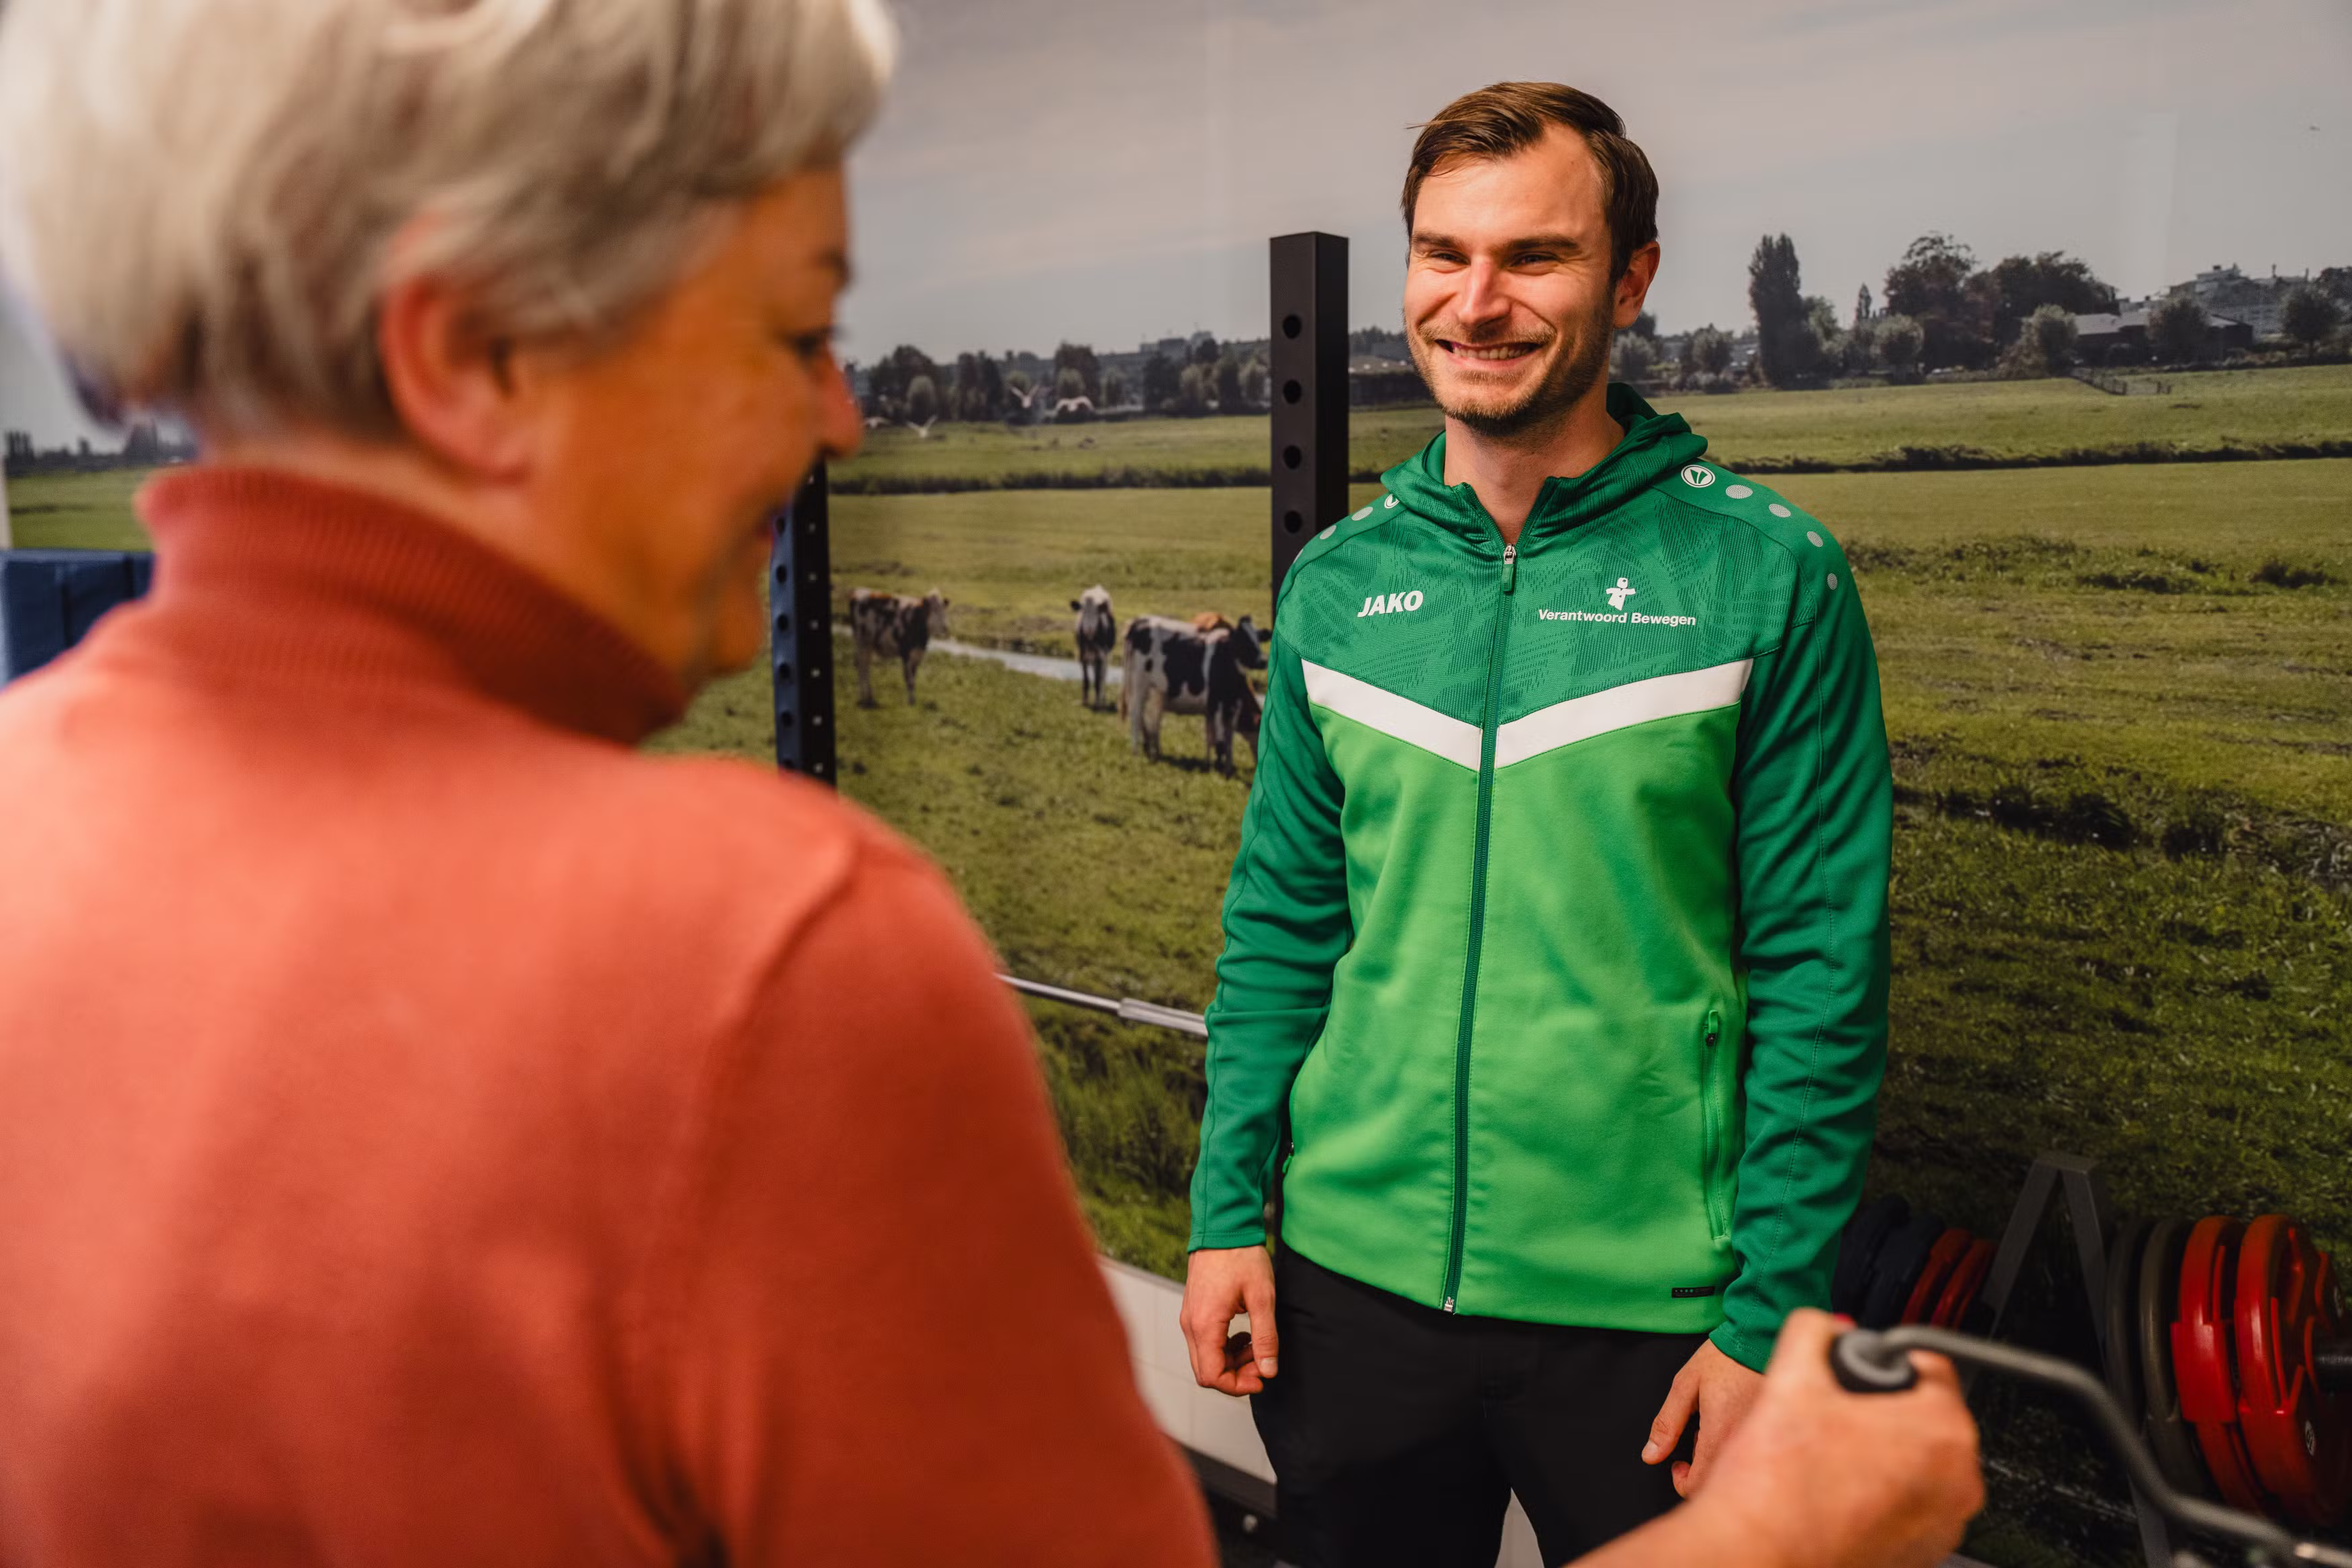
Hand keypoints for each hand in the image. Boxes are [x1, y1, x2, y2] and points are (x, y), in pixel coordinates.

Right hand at [1179, 1245, 1276, 1396]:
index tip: (1261, 1377)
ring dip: (1231, 1361)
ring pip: (1205, 1358)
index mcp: (1205, 1324)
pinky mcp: (1192, 1311)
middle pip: (1205, 1371)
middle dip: (1235, 1375)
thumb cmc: (1241, 1257)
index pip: (1211, 1376)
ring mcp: (1189, 1317)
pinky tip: (1243, 1334)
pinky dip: (1223, 1347)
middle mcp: (1190, 1324)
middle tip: (1262, 1363)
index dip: (1237, 1386)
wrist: (1223, 1227)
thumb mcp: (1262, 1298)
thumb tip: (1269, 1370)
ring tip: (1256, 1345)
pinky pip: (1204, 1342)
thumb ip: (1265, 1337)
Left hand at [1642, 1337, 1763, 1495]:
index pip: (1698, 1485)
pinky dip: (1735, 1447)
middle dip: (1700, 1468)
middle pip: (1718, 1481)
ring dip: (1717, 1457)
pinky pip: (1752, 1456)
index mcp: (1719, 1436)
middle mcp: (1744, 1445)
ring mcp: (1761, 1440)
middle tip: (1693, 1439)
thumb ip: (1667, 1423)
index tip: (1677, 1463)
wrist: (1763, 1339)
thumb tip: (1651, 1455)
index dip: (1681, 1481)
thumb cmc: (1725, 1358)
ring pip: (1735, 1471)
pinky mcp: (1772, 1432)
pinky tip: (1731, 1424)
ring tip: (1712, 1425)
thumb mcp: (1685, 1385)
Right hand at [1692, 1310, 1982, 1567]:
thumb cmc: (1777, 1489)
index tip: (1857, 1372)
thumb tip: (1822, 1325)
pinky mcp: (1923, 1554)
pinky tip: (1834, 1489)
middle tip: (1834, 1414)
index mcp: (1941, 1433)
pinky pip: (1909, 1502)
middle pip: (1926, 1416)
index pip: (1932, 1366)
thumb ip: (1811, 1331)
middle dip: (1883, 1408)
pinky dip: (1879, 1491)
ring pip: (1917, 1461)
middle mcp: (1958, 1484)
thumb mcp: (1788, 1379)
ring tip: (1828, 1455)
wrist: (1756, 1557)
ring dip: (1881, 1450)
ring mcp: (1944, 1525)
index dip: (1884, 1360)